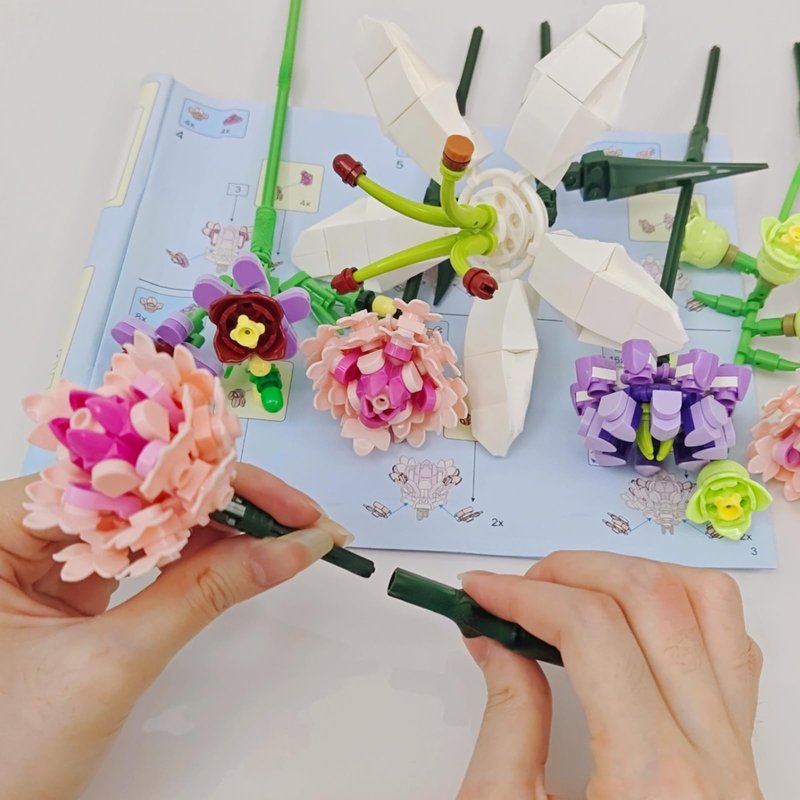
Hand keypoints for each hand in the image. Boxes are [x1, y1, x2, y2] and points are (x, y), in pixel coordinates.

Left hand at [0, 463, 351, 799]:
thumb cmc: (7, 753)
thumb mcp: (111, 664)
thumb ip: (201, 595)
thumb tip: (285, 550)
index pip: (124, 480)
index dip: (210, 484)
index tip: (282, 504)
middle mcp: (18, 528)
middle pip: (140, 492)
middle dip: (224, 504)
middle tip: (298, 518)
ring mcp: (43, 556)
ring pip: (146, 519)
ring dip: (217, 527)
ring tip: (281, 531)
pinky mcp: (68, 583)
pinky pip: (140, 551)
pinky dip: (192, 554)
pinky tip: (238, 550)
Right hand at [457, 552, 762, 799]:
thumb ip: (507, 718)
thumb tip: (495, 638)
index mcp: (652, 781)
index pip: (592, 630)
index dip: (525, 595)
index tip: (483, 590)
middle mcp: (713, 758)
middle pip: (652, 599)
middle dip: (571, 572)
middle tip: (519, 588)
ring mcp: (739, 752)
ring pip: (709, 606)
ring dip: (632, 576)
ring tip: (575, 591)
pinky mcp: (743, 753)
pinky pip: (732, 647)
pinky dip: (682, 608)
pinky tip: (632, 622)